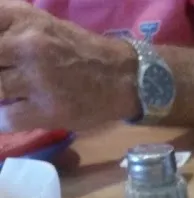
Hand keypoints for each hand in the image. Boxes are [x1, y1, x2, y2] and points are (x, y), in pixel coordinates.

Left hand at [0, 0, 140, 130]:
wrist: (118, 77)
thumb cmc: (74, 50)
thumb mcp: (37, 23)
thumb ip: (6, 27)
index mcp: (22, 18)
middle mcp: (26, 44)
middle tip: (3, 79)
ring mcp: (35, 79)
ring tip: (8, 93)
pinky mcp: (45, 110)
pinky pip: (5, 119)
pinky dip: (1, 119)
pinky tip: (7, 114)